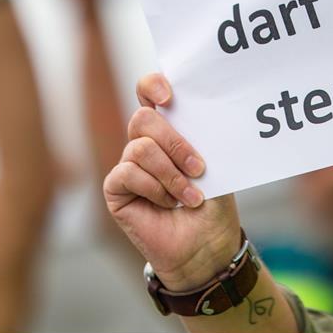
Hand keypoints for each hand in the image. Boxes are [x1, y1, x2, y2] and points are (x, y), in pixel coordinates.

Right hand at [103, 73, 242, 291]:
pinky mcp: (116, 188)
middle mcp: (143, 143)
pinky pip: (128, 173)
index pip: (148, 93)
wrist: (206, 247)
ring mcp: (127, 165)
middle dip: (174, 142)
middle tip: (198, 167)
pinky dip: (154, 189)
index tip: (170, 98)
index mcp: (167, 130)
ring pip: (140, 148)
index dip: (152, 86)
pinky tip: (168, 205)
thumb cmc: (212, 205)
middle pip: (143, 119)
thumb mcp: (216, 166)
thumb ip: (202, 140)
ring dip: (171, 174)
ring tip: (191, 196)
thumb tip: (199, 117)